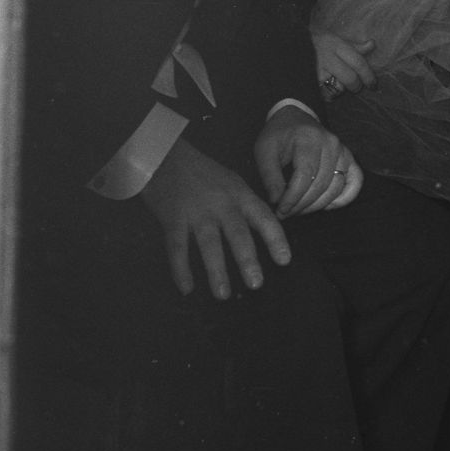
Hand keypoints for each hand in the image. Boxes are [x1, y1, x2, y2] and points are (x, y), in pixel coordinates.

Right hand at [138, 137, 291, 300]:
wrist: (164, 155)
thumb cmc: (202, 173)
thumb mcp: (231, 182)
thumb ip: (246, 205)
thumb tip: (266, 229)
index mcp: (240, 194)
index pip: (263, 217)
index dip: (275, 239)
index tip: (285, 260)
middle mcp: (221, 203)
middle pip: (238, 234)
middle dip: (248, 260)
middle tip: (256, 284)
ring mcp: (196, 211)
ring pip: (209, 244)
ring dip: (217, 271)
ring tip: (223, 294)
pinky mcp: (172, 217)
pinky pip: (177, 247)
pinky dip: (181, 269)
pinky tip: (187, 288)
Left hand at [255, 105, 363, 220]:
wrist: (294, 118)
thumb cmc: (278, 136)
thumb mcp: (264, 151)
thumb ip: (270, 177)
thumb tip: (277, 202)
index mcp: (309, 138)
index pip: (304, 176)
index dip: (292, 198)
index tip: (280, 210)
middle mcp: (331, 143)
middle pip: (320, 184)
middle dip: (302, 204)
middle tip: (286, 213)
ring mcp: (343, 150)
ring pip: (336, 187)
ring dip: (317, 205)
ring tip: (299, 210)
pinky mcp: (349, 158)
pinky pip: (355, 182)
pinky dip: (343, 198)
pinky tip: (326, 206)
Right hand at [313, 28, 375, 97]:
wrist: (288, 46)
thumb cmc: (317, 44)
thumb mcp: (335, 40)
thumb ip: (354, 46)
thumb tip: (372, 44)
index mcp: (336, 45)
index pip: (359, 63)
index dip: (369, 76)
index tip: (373, 85)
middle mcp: (327, 58)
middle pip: (350, 79)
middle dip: (356, 86)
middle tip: (356, 87)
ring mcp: (316, 71)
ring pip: (339, 88)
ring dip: (341, 89)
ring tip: (335, 82)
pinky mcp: (308, 82)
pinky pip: (326, 95)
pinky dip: (329, 95)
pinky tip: (326, 86)